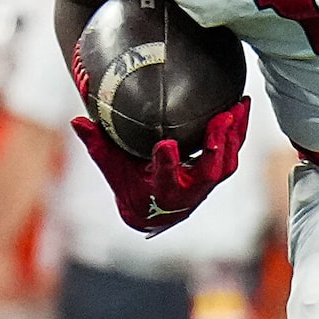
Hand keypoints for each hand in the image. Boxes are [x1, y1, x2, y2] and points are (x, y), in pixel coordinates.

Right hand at [69, 97, 249, 233]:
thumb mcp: (112, 168)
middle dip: (217, 146)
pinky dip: (238, 132)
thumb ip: (98, 145)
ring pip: (227, 163)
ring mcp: (206, 184)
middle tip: (222, 118)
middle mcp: (189, 191)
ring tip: (238, 106)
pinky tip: (241, 106)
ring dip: (234, 135)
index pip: (165, 178)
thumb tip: (76, 120)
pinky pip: (231, 153)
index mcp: (162, 191)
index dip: (167, 163)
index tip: (166, 145)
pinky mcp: (216, 173)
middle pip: (209, 172)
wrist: (152, 212)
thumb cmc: (130, 186)